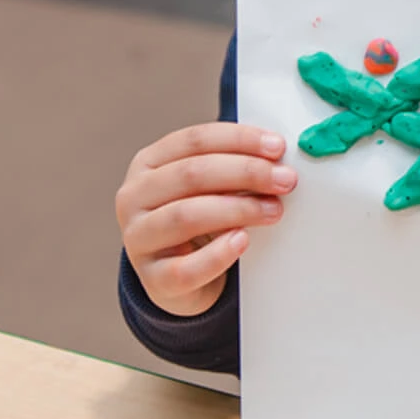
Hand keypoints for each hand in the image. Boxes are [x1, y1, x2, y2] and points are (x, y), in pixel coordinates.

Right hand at [116, 123, 298, 316]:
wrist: (176, 277)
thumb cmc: (196, 220)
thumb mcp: (206, 187)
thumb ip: (231, 168)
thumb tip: (277, 159)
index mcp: (148, 163)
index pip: (194, 140)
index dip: (239, 140)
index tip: (277, 147)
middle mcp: (135, 197)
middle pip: (192, 174)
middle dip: (246, 172)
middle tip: (284, 180)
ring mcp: (138, 238)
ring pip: (186, 216)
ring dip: (238, 210)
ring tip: (273, 210)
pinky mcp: (152, 279)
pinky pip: (185, 268)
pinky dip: (218, 255)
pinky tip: (242, 241)